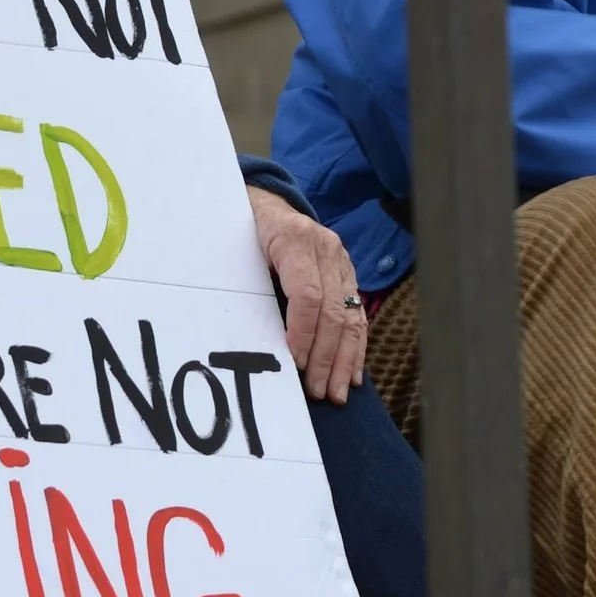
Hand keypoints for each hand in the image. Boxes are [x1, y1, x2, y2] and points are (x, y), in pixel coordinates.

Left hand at [246, 184, 365, 403]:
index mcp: (294, 239)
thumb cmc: (243, 231)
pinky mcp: (348, 275)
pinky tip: (354, 375)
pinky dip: (356, 348)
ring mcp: (342, 262)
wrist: (267, 203)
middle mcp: (326, 249)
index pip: (307, 294)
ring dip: (345, 360)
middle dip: (326, 357)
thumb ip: (250, 287)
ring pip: (352, 317)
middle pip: (334, 311)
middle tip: (318, 392)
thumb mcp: (237, 250)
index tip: (295, 364)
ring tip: (338, 393)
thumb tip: (257, 339)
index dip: (303, 332)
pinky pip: (358, 315)